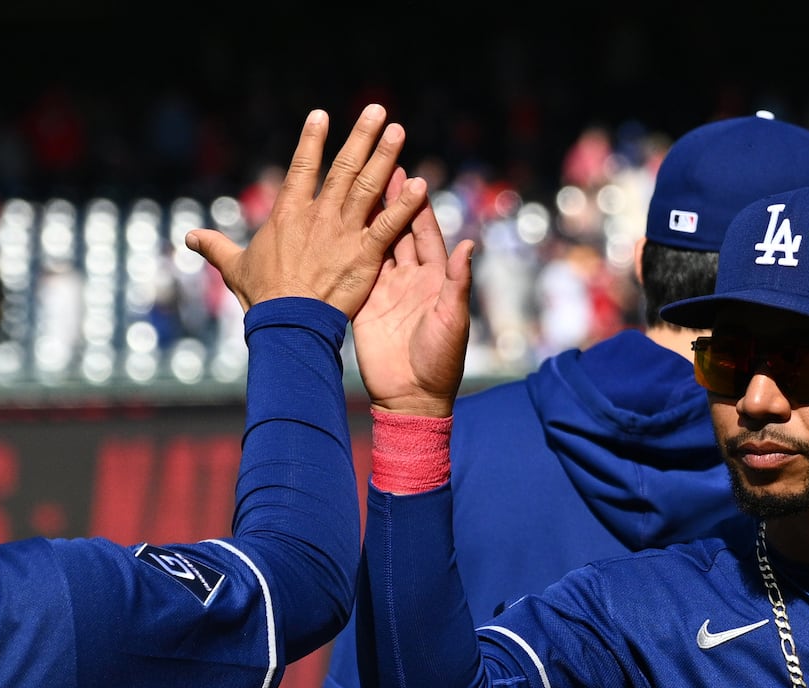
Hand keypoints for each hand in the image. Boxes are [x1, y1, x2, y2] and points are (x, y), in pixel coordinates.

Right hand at [185, 106, 427, 316]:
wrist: (287, 325)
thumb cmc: (261, 299)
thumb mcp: (234, 268)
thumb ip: (215, 247)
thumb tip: (189, 238)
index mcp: (288, 214)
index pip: (301, 167)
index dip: (311, 140)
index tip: (320, 115)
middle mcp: (318, 215)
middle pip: (343, 167)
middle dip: (361, 136)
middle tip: (376, 110)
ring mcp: (343, 232)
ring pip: (368, 186)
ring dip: (385, 156)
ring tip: (398, 131)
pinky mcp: (364, 255)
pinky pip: (389, 225)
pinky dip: (406, 205)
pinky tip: (421, 185)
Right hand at [351, 177, 472, 417]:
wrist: (411, 397)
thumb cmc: (441, 362)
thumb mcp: (452, 321)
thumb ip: (458, 283)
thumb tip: (469, 244)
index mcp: (436, 280)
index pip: (426, 235)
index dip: (418, 207)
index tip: (410, 177)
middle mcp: (411, 280)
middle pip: (400, 233)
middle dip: (391, 202)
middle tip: (380, 169)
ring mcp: (387, 291)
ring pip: (376, 246)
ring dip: (368, 219)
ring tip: (356, 189)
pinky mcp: (366, 305)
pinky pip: (357, 271)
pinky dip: (351, 249)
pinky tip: (339, 227)